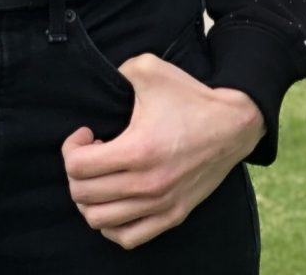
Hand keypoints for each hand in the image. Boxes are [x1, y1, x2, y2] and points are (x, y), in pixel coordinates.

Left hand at [62, 52, 264, 248]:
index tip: (86, 133)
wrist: (234, 124)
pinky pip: (127, 237)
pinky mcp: (173, 215)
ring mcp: (160, 204)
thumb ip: (117, 71)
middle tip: (91, 154)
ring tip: (102, 177)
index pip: (78, 167)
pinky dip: (111, 226)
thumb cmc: (191, 98)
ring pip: (99, 221)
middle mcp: (147, 184)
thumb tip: (101, 82)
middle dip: (76, 173)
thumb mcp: (150, 69)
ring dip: (89, 200)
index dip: (71, 148)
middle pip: (83, 196)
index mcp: (138, 150)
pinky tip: (115, 202)